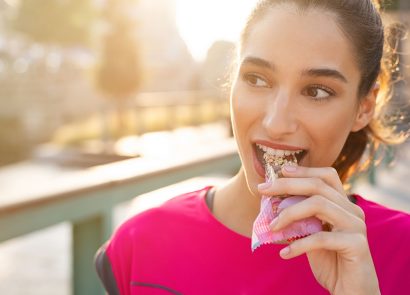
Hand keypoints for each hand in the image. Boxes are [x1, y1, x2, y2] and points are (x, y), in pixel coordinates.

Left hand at [258, 165, 379, 294]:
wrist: (352, 292)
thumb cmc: (330, 262)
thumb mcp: (311, 235)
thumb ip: (300, 219)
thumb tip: (273, 204)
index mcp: (343, 205)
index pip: (327, 176)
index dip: (304, 170)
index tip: (281, 170)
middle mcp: (353, 210)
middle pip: (318, 186)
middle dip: (287, 185)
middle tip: (263, 189)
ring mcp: (356, 226)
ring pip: (319, 205)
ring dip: (289, 213)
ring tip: (272, 227)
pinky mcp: (356, 245)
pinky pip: (321, 238)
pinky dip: (298, 245)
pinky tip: (284, 254)